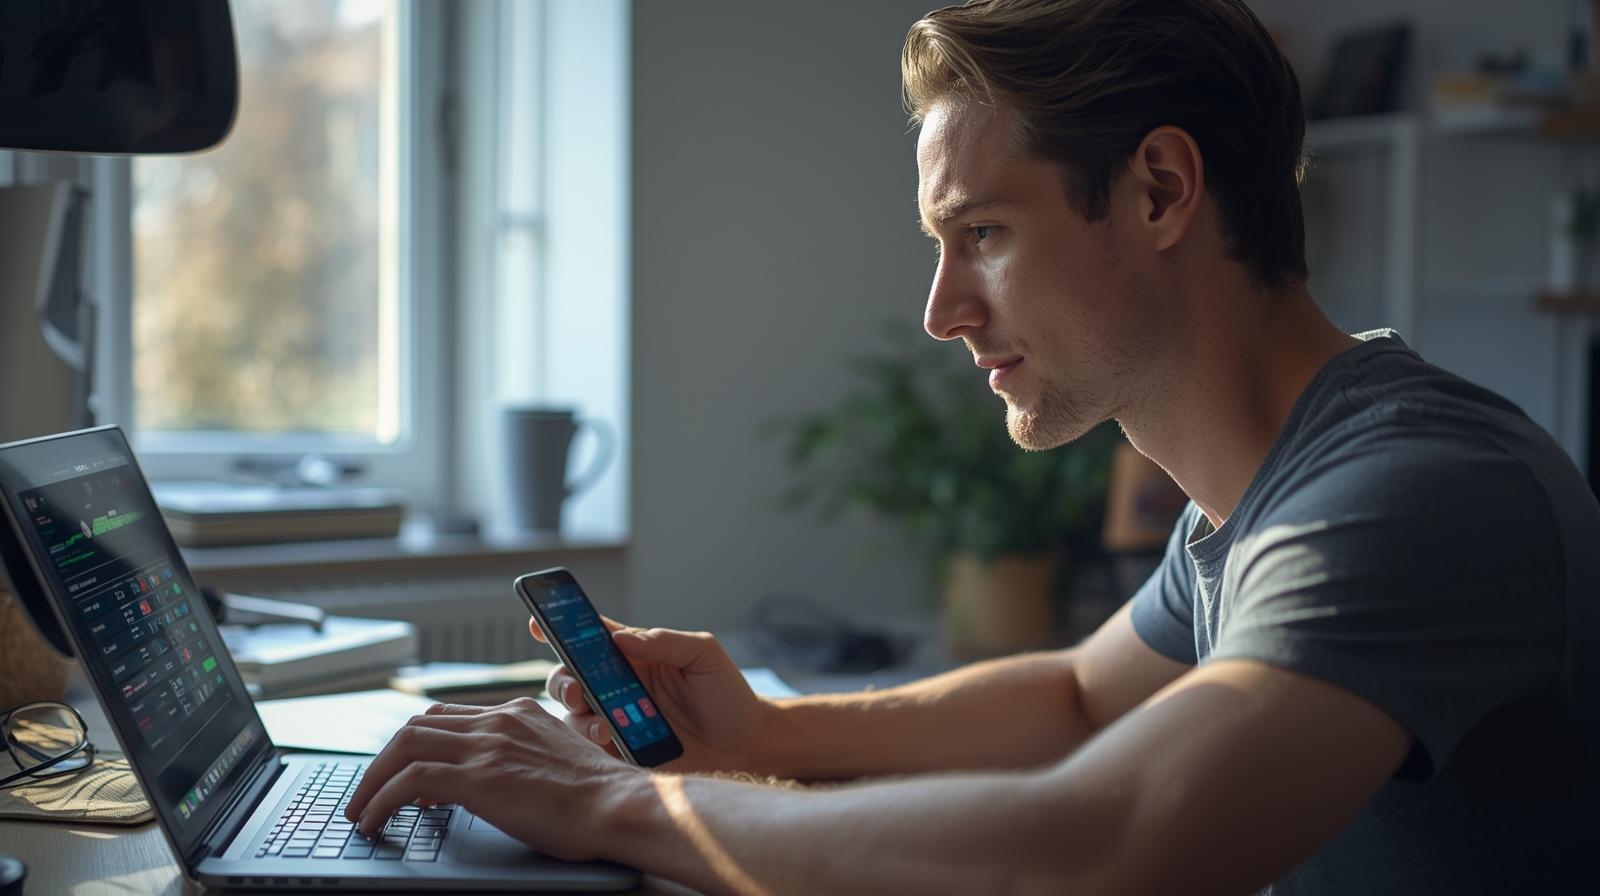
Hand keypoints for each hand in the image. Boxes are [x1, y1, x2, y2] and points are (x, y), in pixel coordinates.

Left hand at [343, 698, 644, 860]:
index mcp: (519, 713)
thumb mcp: (562, 759)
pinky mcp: (478, 778)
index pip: (450, 715)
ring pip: (404, 745)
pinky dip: (381, 801)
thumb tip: (511, 779)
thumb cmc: (602, 796)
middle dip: (384, 759)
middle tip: (369, 791)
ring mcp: (486, 747)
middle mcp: (498, 721)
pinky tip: (373, 822)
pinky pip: (409, 782)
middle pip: (418, 724)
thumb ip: (530, 757)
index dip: (420, 742)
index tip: (405, 771)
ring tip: (360, 810)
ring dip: (372, 779)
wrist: (620, 806)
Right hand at [532, 617, 775, 774]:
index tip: (537, 622)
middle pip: (570, 677)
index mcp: (634, 654)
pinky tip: (611, 743)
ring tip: (604, 727)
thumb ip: (664, 642)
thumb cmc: (726, 692)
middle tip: (577, 691)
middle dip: (562, 682)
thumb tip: (622, 636)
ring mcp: (616, 718)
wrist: (744, 742)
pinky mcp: (621, 750)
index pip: (591, 636)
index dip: (560, 627)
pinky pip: (590, 748)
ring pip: (573, 714)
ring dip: (578, 718)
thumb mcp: (703, 655)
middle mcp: (617, 685)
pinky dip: (591, 745)